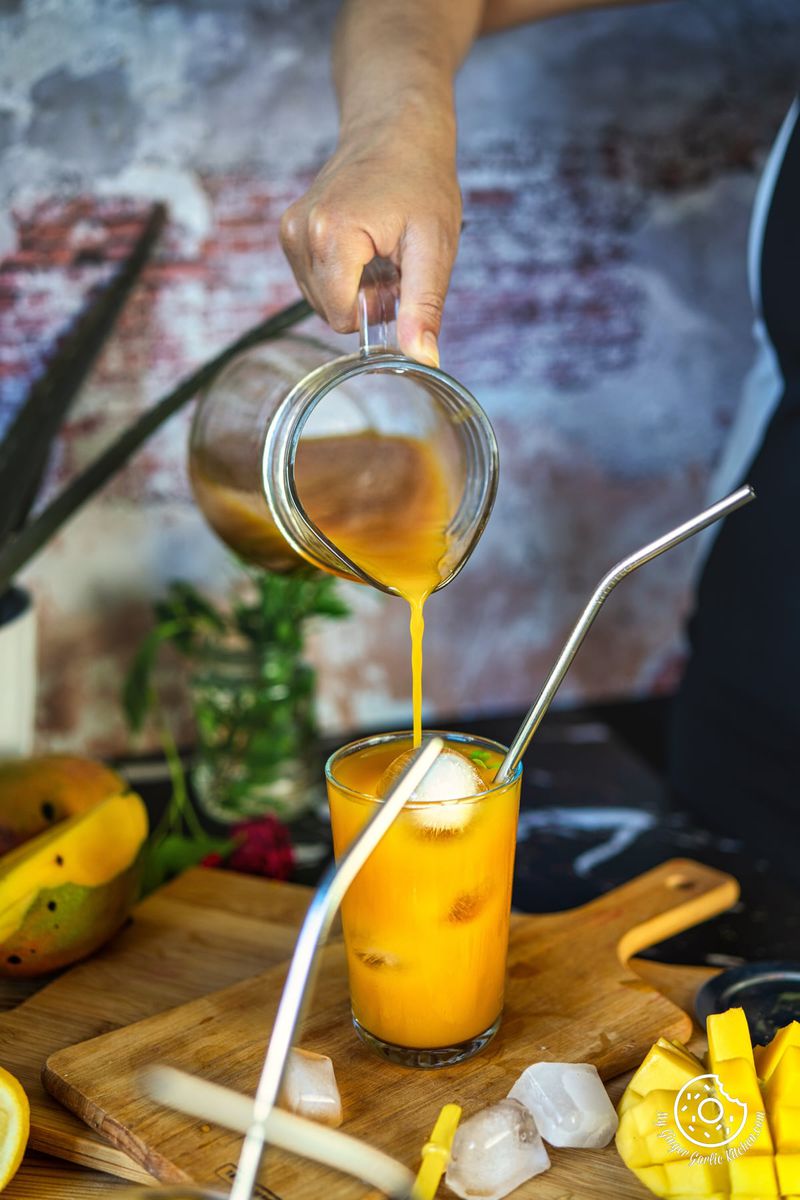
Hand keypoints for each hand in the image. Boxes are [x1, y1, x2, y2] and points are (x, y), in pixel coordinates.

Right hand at [280, 117, 461, 366]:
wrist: (397, 127)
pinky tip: (363, 244)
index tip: (398, 275)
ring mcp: (289, 230)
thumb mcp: (434, 248)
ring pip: (321, 298)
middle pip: (329, 310)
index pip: (341, 316)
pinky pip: (315, 279)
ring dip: (354, 286)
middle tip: (392, 259)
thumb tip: (423, 359)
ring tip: (378, 248)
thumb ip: (424, 307)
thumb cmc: (421, 180)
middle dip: (364, 298)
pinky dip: (342, 273)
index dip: (376, 309)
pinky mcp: (289, 230)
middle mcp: (299, 233)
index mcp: (330, 236)